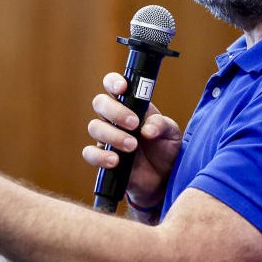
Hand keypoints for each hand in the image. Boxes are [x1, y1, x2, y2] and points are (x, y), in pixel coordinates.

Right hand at [82, 72, 181, 207]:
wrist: (163, 179)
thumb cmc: (165, 149)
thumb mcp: (172, 134)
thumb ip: (162, 126)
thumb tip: (147, 129)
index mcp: (130, 105)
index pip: (114, 86)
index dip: (113, 82)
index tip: (122, 89)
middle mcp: (114, 118)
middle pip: (100, 103)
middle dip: (115, 112)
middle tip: (134, 124)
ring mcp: (106, 137)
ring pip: (95, 127)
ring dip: (113, 135)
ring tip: (132, 146)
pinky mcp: (102, 158)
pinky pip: (90, 153)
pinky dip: (100, 156)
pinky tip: (115, 161)